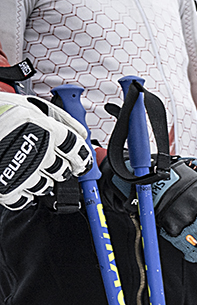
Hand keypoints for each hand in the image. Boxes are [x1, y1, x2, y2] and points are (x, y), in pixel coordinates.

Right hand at [0, 93, 89, 209]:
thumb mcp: (29, 104)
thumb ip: (60, 117)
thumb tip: (82, 133)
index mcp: (46, 129)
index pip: (77, 151)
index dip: (81, 158)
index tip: (80, 161)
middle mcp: (37, 151)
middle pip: (63, 171)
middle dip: (61, 170)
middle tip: (51, 165)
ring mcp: (21, 170)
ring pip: (46, 187)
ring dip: (42, 182)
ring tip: (28, 169)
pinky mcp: (4, 186)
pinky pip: (23, 200)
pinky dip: (23, 195)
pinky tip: (18, 183)